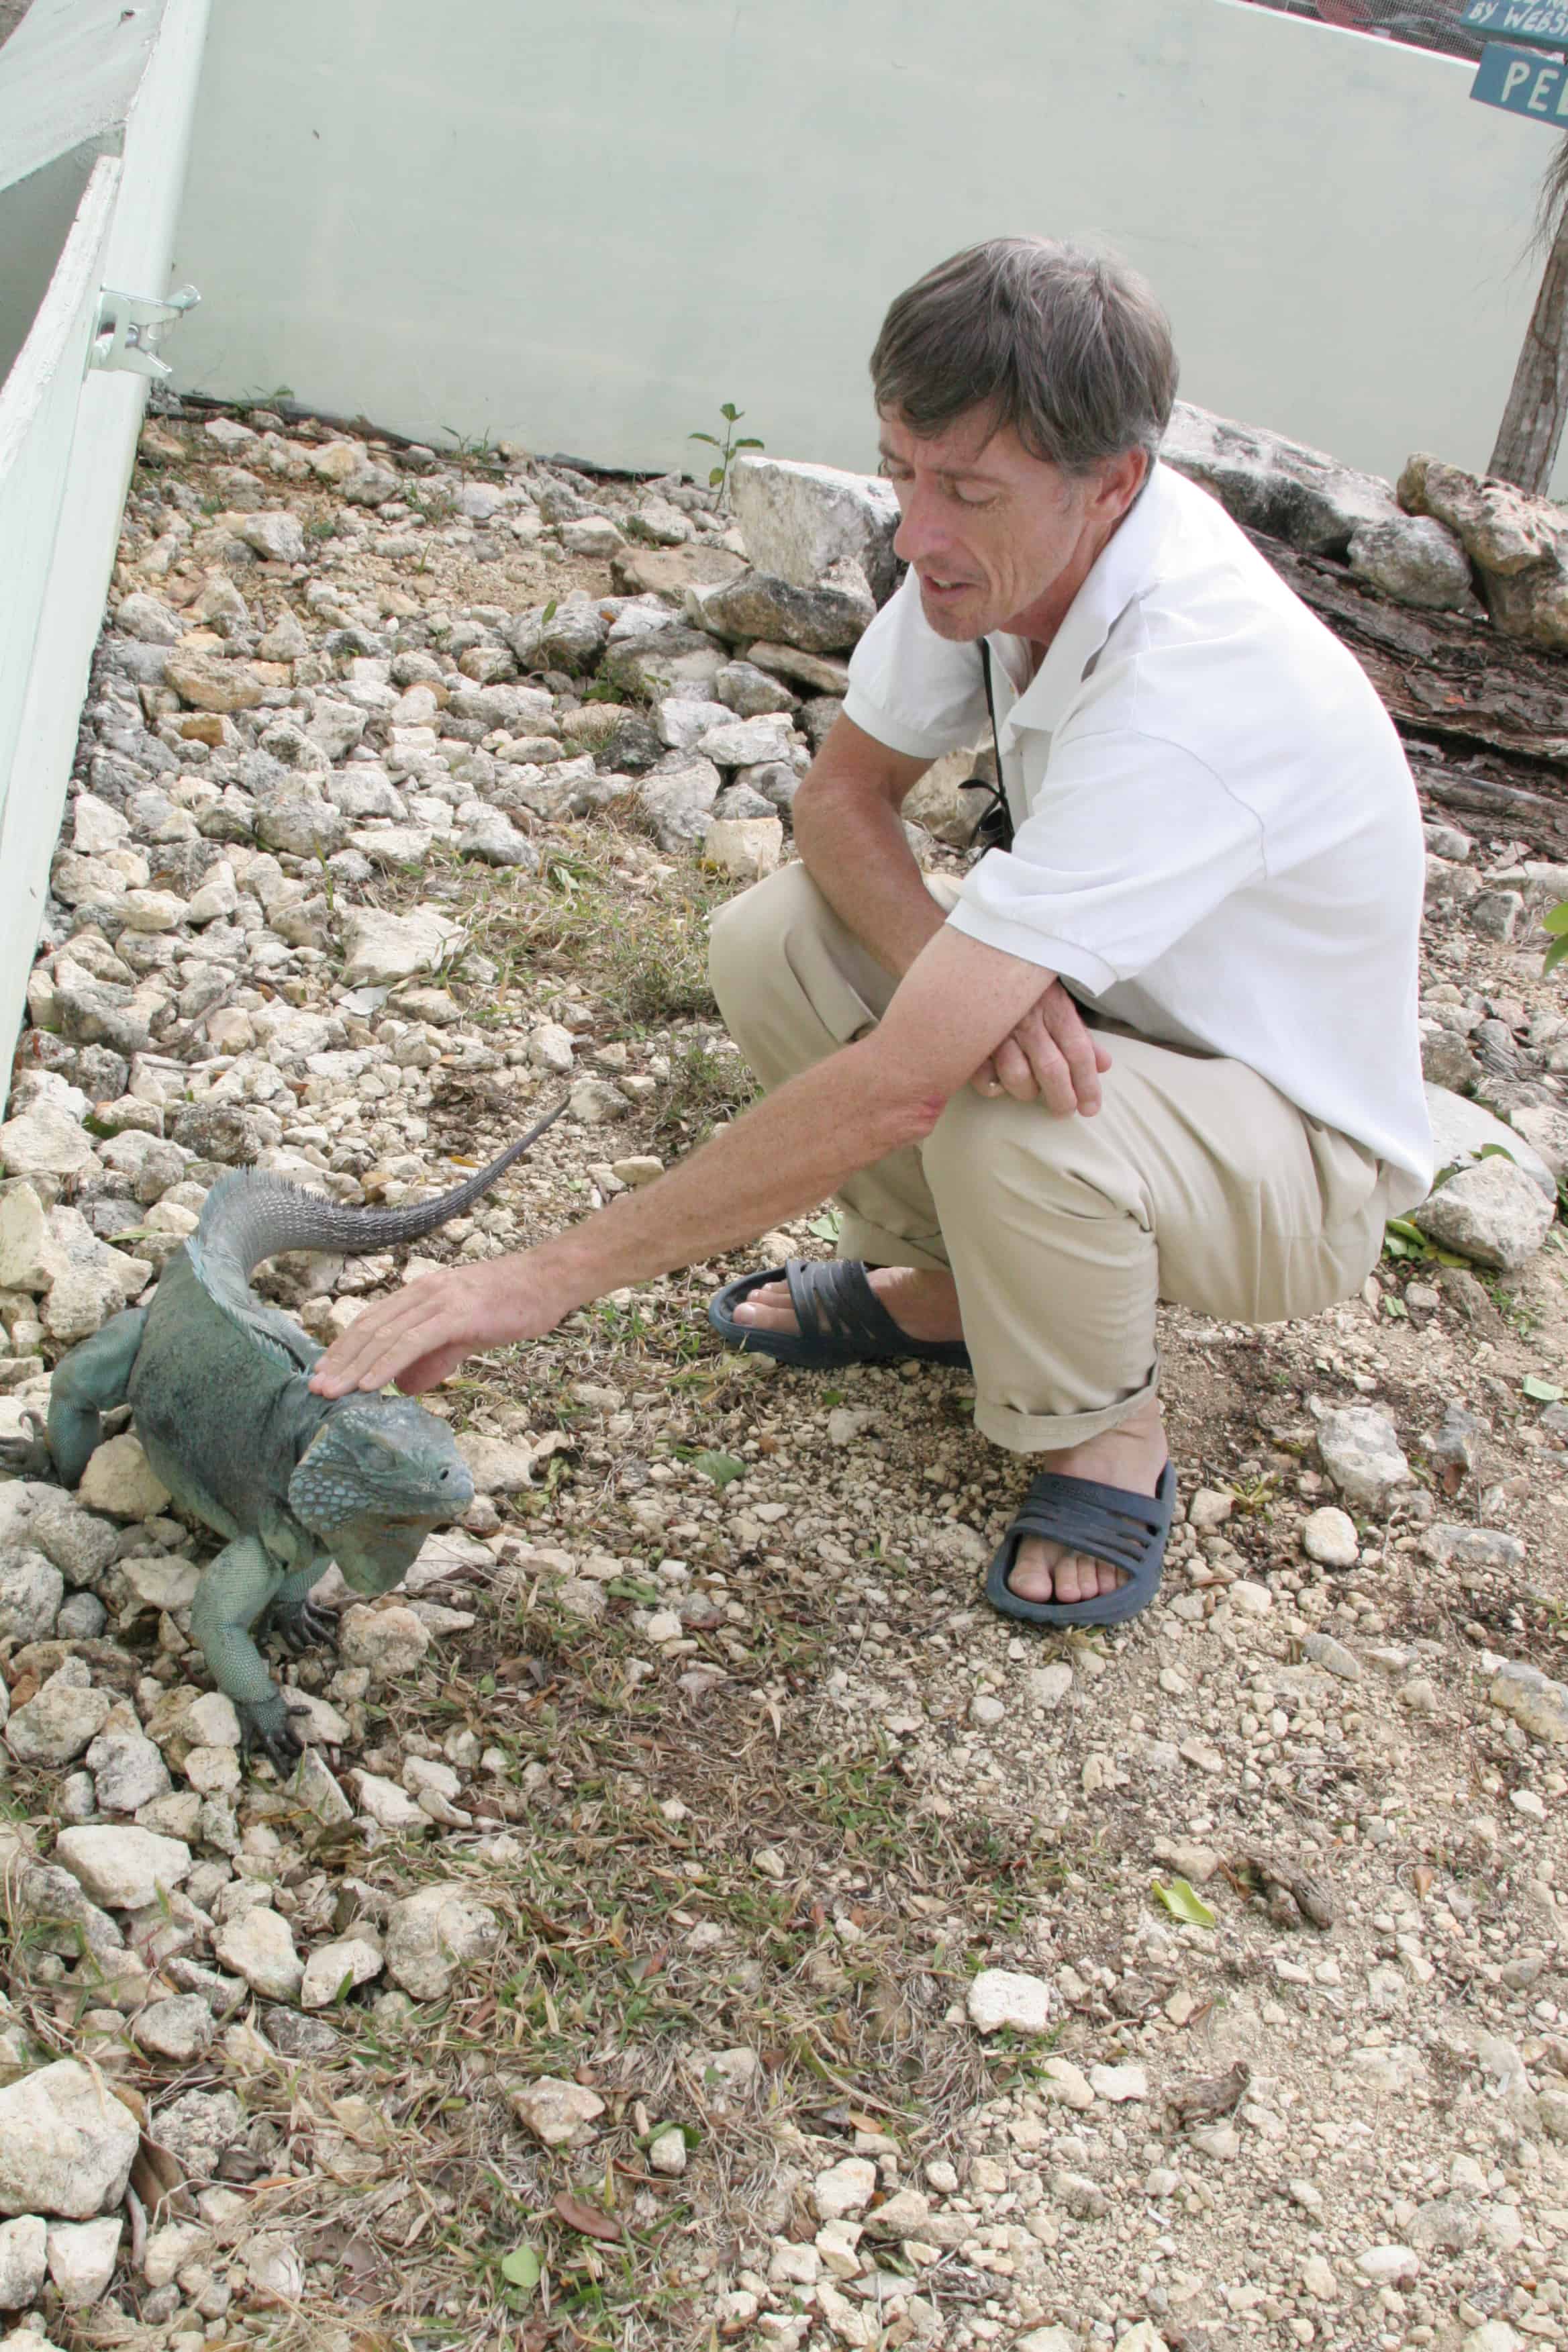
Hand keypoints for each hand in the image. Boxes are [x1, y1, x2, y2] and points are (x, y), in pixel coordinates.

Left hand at [308, 1256, 560, 1398]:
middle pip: (369, 1327)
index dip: (345, 1347)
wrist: (550, 1280)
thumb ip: (435, 1358)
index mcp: (422, 1294)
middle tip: (316, 1390)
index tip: (325, 1373)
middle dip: (340, 1360)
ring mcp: (439, 1300)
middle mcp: (423, 1292)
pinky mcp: (456, 1312)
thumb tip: (405, 1385)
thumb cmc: (514, 1305)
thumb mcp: (467, 1334)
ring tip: (333, 1393)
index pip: (372, 1321)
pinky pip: (412, 1341)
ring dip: (355, 1367)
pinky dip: (386, 1363)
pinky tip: (370, 1385)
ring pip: (384, 1335)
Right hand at [971, 978, 1110, 1114]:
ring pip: (1017, 1076)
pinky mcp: (972, 1040)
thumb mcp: (1058, 1002)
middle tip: (1065, 1111)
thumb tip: (1104, 1065)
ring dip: (1028, 1092)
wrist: (981, 962)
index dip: (1088, 1084)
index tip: (1090, 1108)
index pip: (1078, 1051)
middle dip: (1062, 1098)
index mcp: (1054, 1006)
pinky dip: (995, 1086)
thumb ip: (1080, 1034)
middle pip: (1051, 1069)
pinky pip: (985, 1077)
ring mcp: (997, 1029)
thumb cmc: (1026, 988)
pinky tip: (1000, 1082)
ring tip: (1032, 1092)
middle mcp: (1028, 1019)